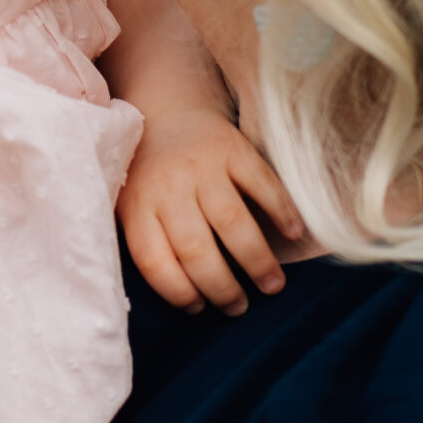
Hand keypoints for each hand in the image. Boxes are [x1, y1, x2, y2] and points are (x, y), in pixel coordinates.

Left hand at [117, 107, 304, 315]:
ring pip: (232, 222)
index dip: (178, 292)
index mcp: (137, 206)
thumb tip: (180, 296)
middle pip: (196, 249)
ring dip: (257, 261)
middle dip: (222, 287)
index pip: (154, 261)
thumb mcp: (129, 206)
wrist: (166, 114)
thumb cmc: (150, 176)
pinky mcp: (233, 148)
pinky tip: (293, 235)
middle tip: (240, 307)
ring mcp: (202, 166)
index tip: (199, 308)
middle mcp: (168, 187)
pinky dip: (282, 212)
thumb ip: (146, 242)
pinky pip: (263, 184)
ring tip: (273, 286)